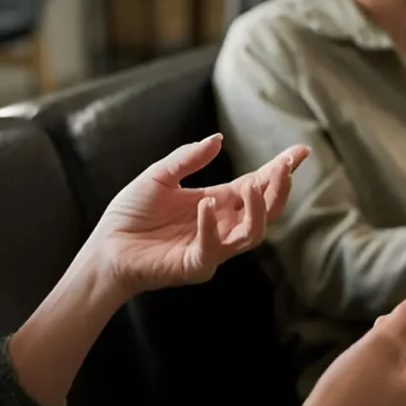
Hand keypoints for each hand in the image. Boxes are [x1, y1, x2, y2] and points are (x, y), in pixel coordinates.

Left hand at [93, 134, 308, 293]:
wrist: (105, 248)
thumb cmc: (130, 214)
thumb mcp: (159, 176)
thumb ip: (187, 159)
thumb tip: (218, 139)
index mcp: (217, 203)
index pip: (257, 184)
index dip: (280, 170)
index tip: (301, 151)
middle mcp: (222, 226)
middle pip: (265, 210)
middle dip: (279, 189)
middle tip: (286, 167)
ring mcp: (213, 249)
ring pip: (252, 233)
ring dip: (258, 209)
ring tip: (255, 184)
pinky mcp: (195, 267)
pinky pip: (213, 249)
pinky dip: (212, 227)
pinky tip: (207, 206)